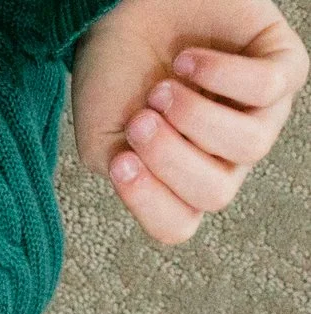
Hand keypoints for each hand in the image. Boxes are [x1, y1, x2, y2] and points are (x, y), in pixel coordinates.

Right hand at [73, 0, 305, 243]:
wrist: (124, 7)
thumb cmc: (114, 70)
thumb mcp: (101, 137)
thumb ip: (122, 175)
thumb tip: (153, 182)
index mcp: (181, 177)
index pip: (178, 224)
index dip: (149, 201)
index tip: (120, 161)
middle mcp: (226, 153)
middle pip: (216, 193)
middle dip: (172, 157)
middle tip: (142, 119)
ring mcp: (260, 113)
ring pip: (249, 145)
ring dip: (197, 116)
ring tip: (165, 87)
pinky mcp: (282, 65)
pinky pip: (267, 90)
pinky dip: (220, 74)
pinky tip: (189, 59)